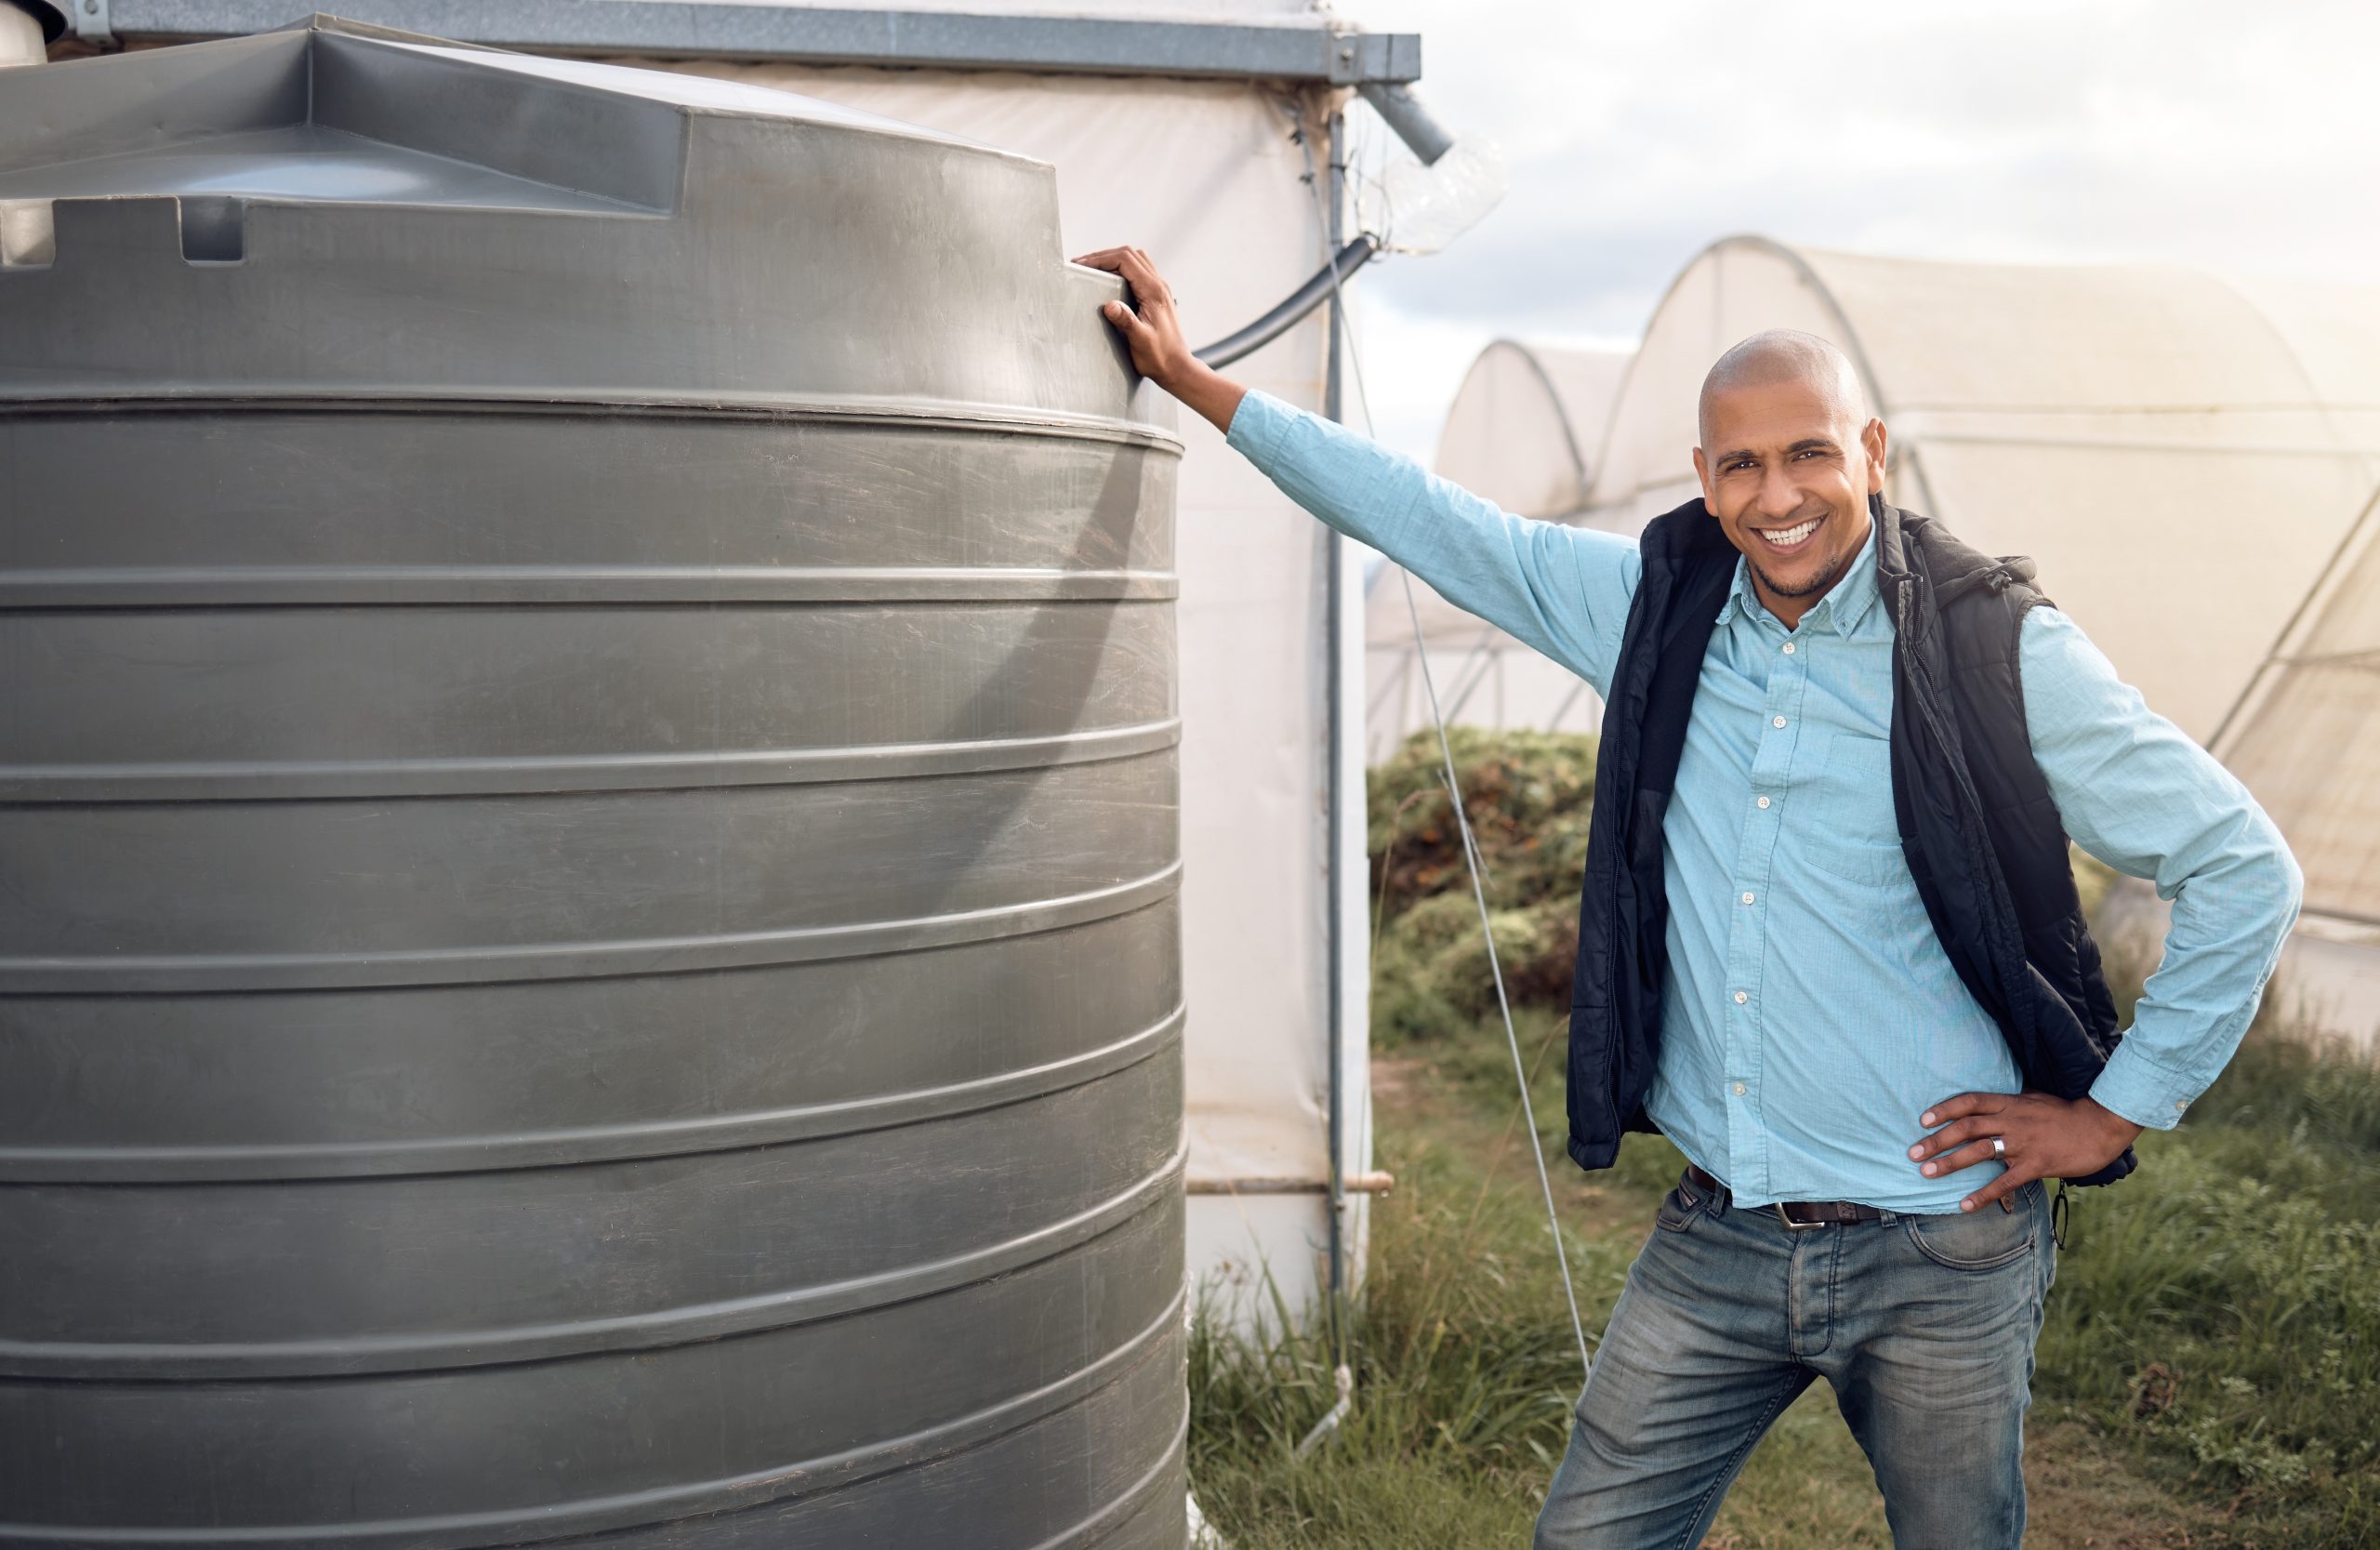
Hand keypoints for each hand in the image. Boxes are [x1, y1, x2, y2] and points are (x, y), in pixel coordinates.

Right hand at [1071, 245, 1245, 432]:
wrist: (1177, 367)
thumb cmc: (1160, 357)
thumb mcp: (1141, 341)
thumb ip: (1126, 322)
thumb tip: (1109, 305)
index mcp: (1154, 291)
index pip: (1125, 260)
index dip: (1101, 259)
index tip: (1082, 264)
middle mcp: (1158, 285)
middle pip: (1129, 254)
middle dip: (1103, 256)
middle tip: (1081, 264)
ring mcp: (1159, 289)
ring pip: (1135, 260)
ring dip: (1113, 259)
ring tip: (1093, 268)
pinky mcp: (1156, 296)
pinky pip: (1139, 271)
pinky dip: (1122, 268)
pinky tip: (1110, 279)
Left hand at [1907, 1090, 2143, 1212]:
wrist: (2100, 1126)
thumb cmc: (2066, 1113)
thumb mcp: (2035, 1097)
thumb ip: (2010, 1100)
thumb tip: (1988, 1102)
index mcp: (2010, 1103)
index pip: (1970, 1102)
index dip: (1944, 1109)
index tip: (1922, 1120)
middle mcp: (2012, 1121)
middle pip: (1967, 1128)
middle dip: (1937, 1140)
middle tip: (1912, 1152)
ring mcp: (2024, 1143)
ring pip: (1979, 1151)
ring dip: (1950, 1163)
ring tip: (1926, 1173)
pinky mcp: (2036, 1165)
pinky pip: (2005, 1182)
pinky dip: (1983, 1194)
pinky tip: (1964, 1204)